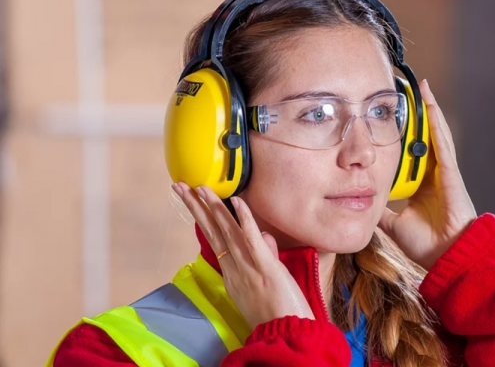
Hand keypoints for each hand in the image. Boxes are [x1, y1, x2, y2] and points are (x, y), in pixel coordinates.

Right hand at [172, 182, 314, 328]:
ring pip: (227, 232)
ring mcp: (249, 268)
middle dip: (195, 207)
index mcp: (232, 274)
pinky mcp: (266, 269)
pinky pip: (253, 240)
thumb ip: (264, 256)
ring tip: (200, 187)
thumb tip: (265, 236)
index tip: (193, 199)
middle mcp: (235, 269)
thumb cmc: (278, 313)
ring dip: (213, 207)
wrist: (286, 336)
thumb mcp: (266, 282)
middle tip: (180, 186)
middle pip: (213, 232)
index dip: (202, 217)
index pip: (215, 239)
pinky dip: (245, 220)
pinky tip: (236, 201)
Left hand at [378, 79, 476, 269]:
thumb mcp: (393, 223)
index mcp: (422, 185)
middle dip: (417, 115)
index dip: (404, 135)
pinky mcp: (450, 172)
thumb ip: (381, 211)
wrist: (448, 257)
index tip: (393, 117)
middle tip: (407, 92)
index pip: (411, 153)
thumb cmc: (427, 245)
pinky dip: (436, 123)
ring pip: (435, 134)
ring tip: (422, 88)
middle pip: (424, 138)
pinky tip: (430, 106)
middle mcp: (434, 174)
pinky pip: (442, 143)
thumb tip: (361, 202)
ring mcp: (444, 171)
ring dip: (429, 110)